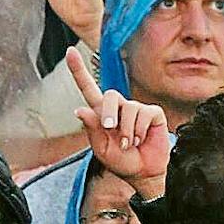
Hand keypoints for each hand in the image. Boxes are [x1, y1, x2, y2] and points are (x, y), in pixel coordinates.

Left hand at [68, 47, 170, 198]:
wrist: (144, 172)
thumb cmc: (121, 161)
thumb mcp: (101, 149)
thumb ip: (92, 129)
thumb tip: (79, 109)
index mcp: (101, 115)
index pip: (88, 88)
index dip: (78, 71)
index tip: (70, 52)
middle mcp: (119, 108)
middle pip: (110, 95)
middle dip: (109, 113)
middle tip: (110, 130)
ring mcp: (136, 108)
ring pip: (128, 108)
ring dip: (126, 131)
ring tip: (129, 144)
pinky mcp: (153, 113)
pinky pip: (144, 114)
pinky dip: (139, 130)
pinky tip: (140, 139)